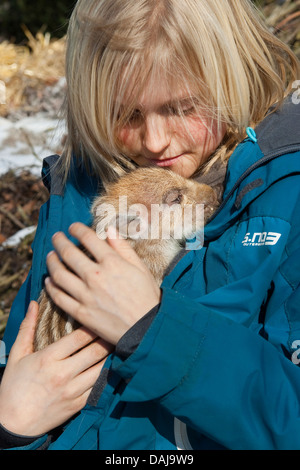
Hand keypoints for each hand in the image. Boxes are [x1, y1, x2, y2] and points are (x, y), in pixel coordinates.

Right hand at [0, 301, 111, 436]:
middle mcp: (63, 374)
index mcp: (49, 358)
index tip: (100, 316)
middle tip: (116, 328)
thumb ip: (27, 328)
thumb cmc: (13, 386)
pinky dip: (108, 375)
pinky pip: (99, 387)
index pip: (79, 337)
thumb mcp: (17, 354)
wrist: (13, 423)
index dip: (93, 326)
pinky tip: (114, 366)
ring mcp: (73, 391)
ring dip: (112, 356)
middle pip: (95, 352)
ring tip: (119, 344)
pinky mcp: (78, 405)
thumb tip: (33, 303)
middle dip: (107, 339)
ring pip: (101, 369)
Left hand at [45, 223, 160, 344]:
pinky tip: (49, 281)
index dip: (77, 229)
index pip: (88, 238)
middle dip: (59, 241)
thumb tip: (109, 229)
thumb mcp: (140, 268)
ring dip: (51, 262)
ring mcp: (86, 295)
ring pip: (59, 274)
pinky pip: (59, 297)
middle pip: (68, 253)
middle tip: (56, 237)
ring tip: (50, 256)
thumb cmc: (147, 297)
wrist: (147, 329)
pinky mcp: (81, 313)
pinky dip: (51, 287)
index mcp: (112, 263)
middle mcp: (96, 276)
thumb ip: (123, 248)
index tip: (73, 227)